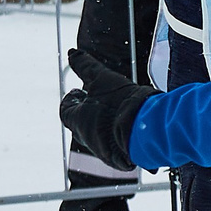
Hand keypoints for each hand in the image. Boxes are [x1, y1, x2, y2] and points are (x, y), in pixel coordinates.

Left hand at [61, 48, 152, 171]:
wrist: (143, 129)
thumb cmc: (119, 104)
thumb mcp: (102, 79)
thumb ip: (85, 66)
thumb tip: (71, 52)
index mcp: (76, 119)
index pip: (66, 108)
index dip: (73, 97)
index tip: (79, 90)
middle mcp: (84, 137)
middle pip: (80, 123)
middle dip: (87, 112)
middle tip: (96, 101)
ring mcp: (101, 149)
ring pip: (97, 135)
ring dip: (103, 125)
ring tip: (115, 114)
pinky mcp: (118, 158)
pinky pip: (114, 146)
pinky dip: (117, 136)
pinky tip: (128, 128)